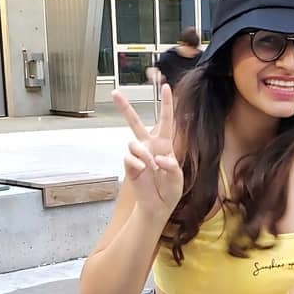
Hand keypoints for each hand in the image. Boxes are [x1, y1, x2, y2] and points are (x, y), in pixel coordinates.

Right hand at [113, 85, 183, 217]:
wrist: (157, 207)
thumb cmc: (169, 191)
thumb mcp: (178, 179)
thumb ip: (172, 167)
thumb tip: (158, 158)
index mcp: (164, 145)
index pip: (165, 121)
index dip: (166, 104)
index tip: (166, 87)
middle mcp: (149, 147)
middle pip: (136, 123)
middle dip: (125, 108)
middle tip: (115, 93)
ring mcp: (138, 156)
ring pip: (133, 143)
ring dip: (143, 153)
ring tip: (150, 166)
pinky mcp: (130, 166)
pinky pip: (129, 158)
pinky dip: (137, 164)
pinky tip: (144, 171)